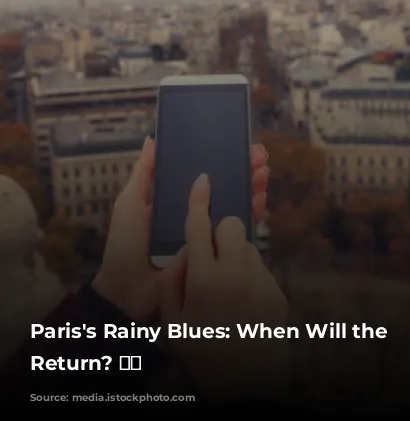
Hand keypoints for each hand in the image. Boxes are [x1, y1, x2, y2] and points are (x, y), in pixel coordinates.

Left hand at [92, 137, 269, 321]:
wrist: (128, 292)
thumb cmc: (125, 246)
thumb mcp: (129, 204)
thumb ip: (143, 174)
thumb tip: (152, 139)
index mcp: (175, 199)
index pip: (203, 174)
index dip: (221, 159)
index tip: (239, 145)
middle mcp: (193, 213)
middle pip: (223, 186)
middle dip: (243, 169)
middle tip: (259, 156)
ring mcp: (205, 233)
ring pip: (234, 204)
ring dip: (251, 187)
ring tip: (263, 173)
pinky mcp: (214, 252)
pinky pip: (237, 231)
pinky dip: (250, 213)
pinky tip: (260, 199)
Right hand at [158, 174, 288, 401]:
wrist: (245, 390)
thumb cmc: (201, 357)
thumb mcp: (172, 325)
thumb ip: (171, 282)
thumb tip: (184, 252)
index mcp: (204, 280)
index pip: (200, 226)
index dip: (199, 200)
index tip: (203, 180)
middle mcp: (236, 275)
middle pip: (232, 226)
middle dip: (220, 232)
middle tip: (211, 257)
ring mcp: (261, 283)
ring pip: (248, 246)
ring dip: (235, 255)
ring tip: (225, 289)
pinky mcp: (278, 294)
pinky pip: (260, 269)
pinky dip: (249, 276)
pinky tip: (241, 304)